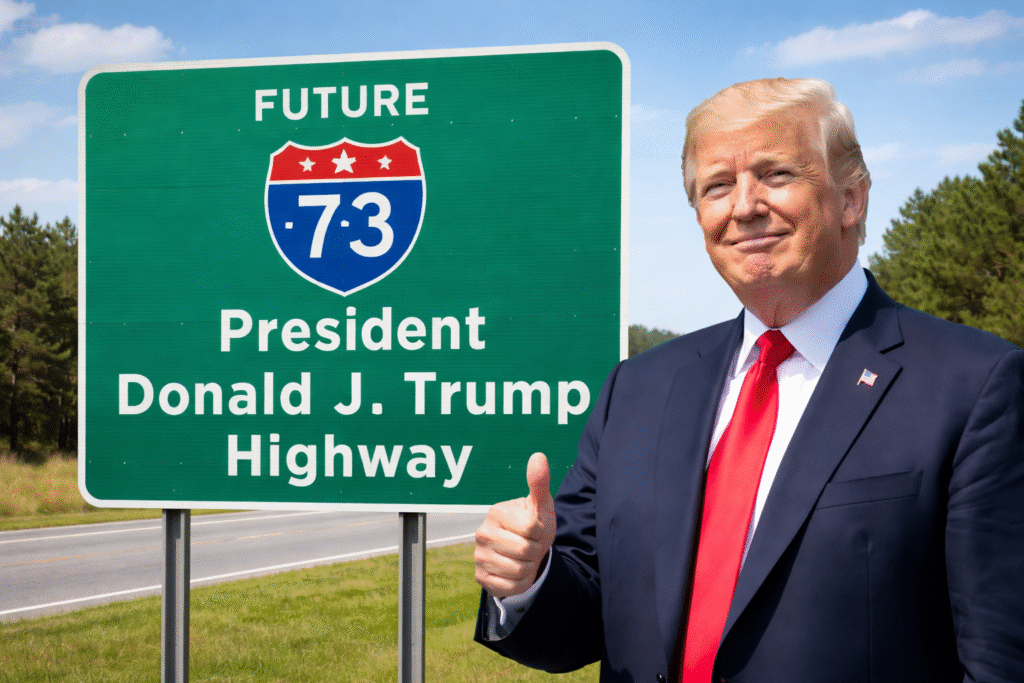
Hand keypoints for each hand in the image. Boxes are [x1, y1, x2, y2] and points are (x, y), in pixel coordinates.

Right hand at [474, 452, 556, 597]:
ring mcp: (479, 556)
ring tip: (523, 557)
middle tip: (529, 544)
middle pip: (525, 550)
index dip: (540, 532)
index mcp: (496, 512)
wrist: (527, 553)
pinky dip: (519, 582)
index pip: (531, 528)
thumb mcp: (540, 506)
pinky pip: (510, 587)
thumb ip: (539, 482)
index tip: (534, 530)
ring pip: (518, 570)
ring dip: (528, 567)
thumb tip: (538, 456)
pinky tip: (515, 571)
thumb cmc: (534, 525)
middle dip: (535, 551)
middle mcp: (483, 533)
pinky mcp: (481, 577)